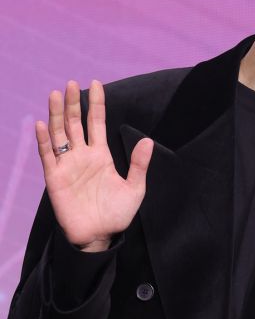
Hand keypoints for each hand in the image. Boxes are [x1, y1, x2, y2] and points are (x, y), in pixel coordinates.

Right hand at [35, 80, 152, 251]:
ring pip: (60, 134)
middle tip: (71, 83)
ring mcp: (67, 166)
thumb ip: (138, 164)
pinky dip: (44, 140)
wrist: (100, 236)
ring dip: (57, 115)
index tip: (95, 84)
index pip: (97, 123)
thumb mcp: (134, 187)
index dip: (96, 104)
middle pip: (75, 124)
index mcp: (101, 155)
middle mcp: (82, 156)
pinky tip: (43, 124)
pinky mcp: (55, 179)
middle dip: (73, 104)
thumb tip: (148, 140)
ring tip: (56, 94)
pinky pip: (48, 156)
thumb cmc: (117, 214)